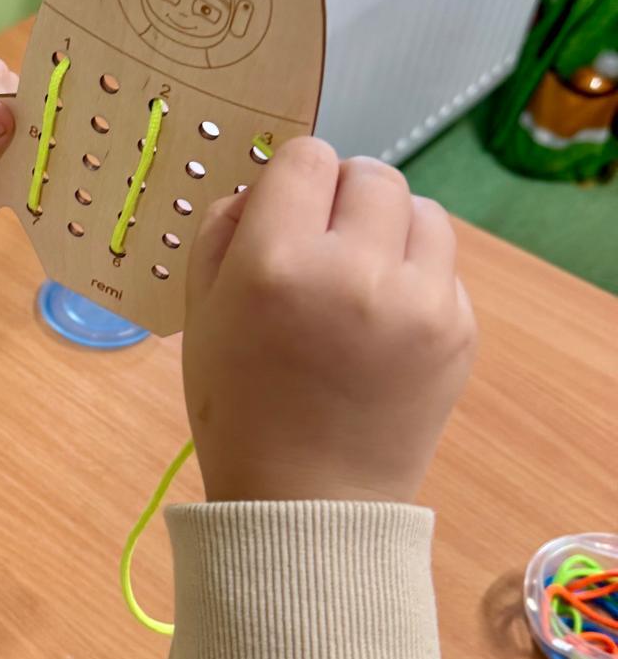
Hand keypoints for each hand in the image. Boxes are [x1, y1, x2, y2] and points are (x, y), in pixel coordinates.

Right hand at [182, 139, 476, 504]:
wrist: (307, 501)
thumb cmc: (239, 406)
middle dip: (343, 199)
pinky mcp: (458, 330)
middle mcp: (354, 271)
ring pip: (421, 210)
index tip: (285, 215)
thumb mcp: (200, 312)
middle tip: (323, 245)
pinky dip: (415, 277)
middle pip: (371, 174)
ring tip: (362, 276)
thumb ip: (223, 228)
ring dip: (390, 229)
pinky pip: (443, 265)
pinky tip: (384, 323)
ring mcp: (418, 302)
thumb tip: (269, 185)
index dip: (291, 180)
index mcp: (275, 264)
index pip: (306, 157)